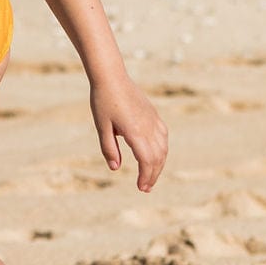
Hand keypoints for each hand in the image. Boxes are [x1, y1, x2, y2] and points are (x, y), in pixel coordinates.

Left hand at [89, 71, 167, 192]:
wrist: (111, 77)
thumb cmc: (102, 101)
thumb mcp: (101, 126)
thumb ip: (109, 148)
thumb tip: (116, 168)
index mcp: (135, 132)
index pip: (147, 161)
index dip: (145, 176)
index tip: (141, 187)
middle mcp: (148, 127)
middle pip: (158, 157)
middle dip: (153, 174)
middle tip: (145, 187)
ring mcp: (153, 119)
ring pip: (163, 147)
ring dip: (159, 164)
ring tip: (151, 175)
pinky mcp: (153, 114)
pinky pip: (163, 136)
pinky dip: (162, 149)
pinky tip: (156, 155)